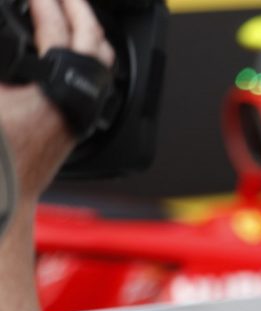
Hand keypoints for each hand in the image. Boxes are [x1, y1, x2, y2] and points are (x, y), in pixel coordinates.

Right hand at [0, 0, 114, 200]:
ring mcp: (87, 111)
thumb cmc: (0, 152)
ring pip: (101, 61)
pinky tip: (69, 49)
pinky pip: (95, 77)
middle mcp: (82, 99)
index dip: (45, 3)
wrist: (7, 192)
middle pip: (93, 40)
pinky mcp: (82, 121)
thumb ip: (1, 61)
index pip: (55, 30)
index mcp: (58, 88)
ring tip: (68, 13)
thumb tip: (5, 40)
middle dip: (77, 10)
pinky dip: (85, 54)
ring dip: (85, 31)